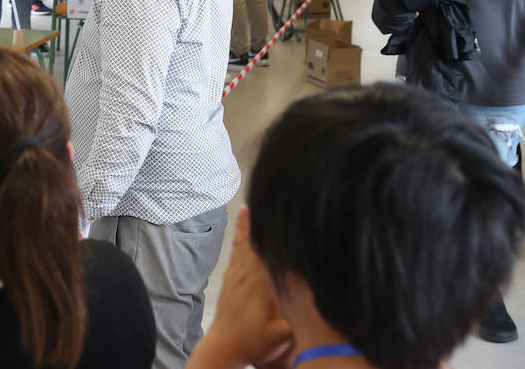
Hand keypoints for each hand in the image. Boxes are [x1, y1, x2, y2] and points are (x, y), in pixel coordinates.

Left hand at [188, 207, 292, 368]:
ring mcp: (239, 273)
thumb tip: (314, 298)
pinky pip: (238, 246)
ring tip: (265, 192)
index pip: (275, 254)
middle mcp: (250, 274)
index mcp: (264, 286)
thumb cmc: (255, 342)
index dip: (285, 235)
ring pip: (250, 239)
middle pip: (263, 241)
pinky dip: (243, 228)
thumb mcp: (281, 335)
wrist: (225, 346)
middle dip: (274, 220)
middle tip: (286, 194)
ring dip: (257, 218)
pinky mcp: (232, 275)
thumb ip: (296, 317)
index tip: (296, 214)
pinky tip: (245, 213)